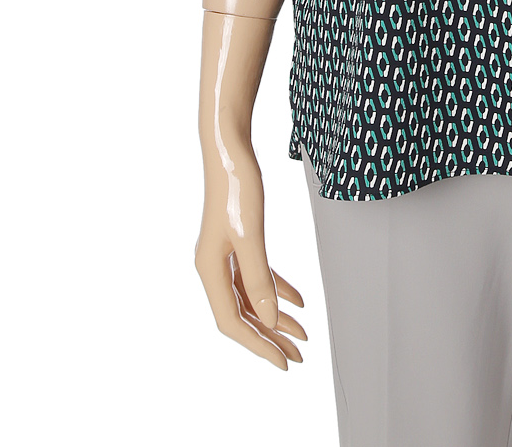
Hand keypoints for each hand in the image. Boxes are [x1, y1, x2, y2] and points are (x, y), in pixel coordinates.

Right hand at [196, 138, 308, 368]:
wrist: (230, 148)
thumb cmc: (236, 186)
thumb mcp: (251, 234)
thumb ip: (259, 278)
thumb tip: (269, 319)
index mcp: (210, 270)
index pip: (233, 322)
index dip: (258, 346)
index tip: (284, 362)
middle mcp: (213, 267)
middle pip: (242, 314)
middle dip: (270, 337)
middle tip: (299, 354)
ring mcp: (225, 255)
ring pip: (251, 297)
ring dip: (275, 316)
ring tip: (301, 331)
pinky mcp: (237, 241)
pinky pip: (256, 276)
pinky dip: (276, 289)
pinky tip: (296, 299)